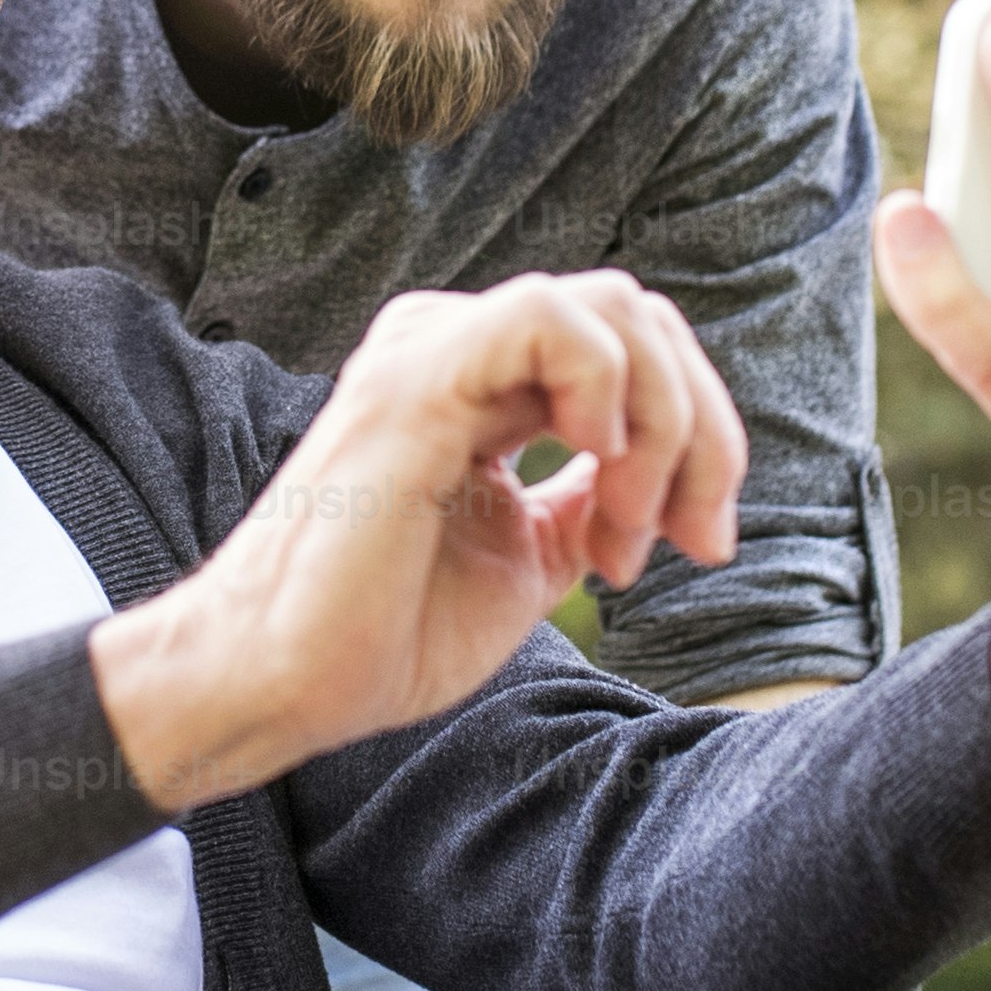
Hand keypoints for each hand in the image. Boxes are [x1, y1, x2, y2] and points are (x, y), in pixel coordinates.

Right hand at [89, 272, 746, 810]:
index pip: (634, 353)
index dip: (702, 437)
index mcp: (484, 387)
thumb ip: (588, 502)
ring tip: (625, 523)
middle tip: (690, 537)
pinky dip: (606, 384)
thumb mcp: (529, 560)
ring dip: (662, 419)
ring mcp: (433, 354)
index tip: (700, 543)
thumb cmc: (382, 633)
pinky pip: (545, 317)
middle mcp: (458, 351)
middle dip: (703, 429)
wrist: (287, 682)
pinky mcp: (415, 379)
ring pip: (612, 308)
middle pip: (641, 320)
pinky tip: (594, 459)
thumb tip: (660, 483)